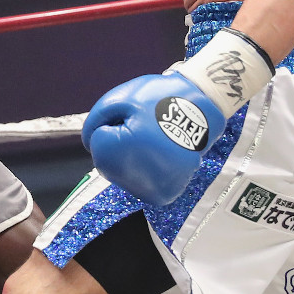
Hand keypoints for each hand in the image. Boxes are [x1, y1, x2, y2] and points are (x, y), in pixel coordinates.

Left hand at [82, 72, 226, 206]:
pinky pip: (138, 183)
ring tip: (153, 140)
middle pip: (107, 162)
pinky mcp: (164, 195)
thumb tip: (89, 146)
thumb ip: (94, 123)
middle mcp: (138, 178)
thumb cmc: (158, 97)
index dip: (113, 125)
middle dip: (118, 143)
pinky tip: (158, 154)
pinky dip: (143, 170)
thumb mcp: (118, 99)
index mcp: (125, 151)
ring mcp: (152, 190)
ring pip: (121, 175)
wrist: (203, 106)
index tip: (135, 117)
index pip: (97, 143)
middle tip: (145, 127)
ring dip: (129, 158)